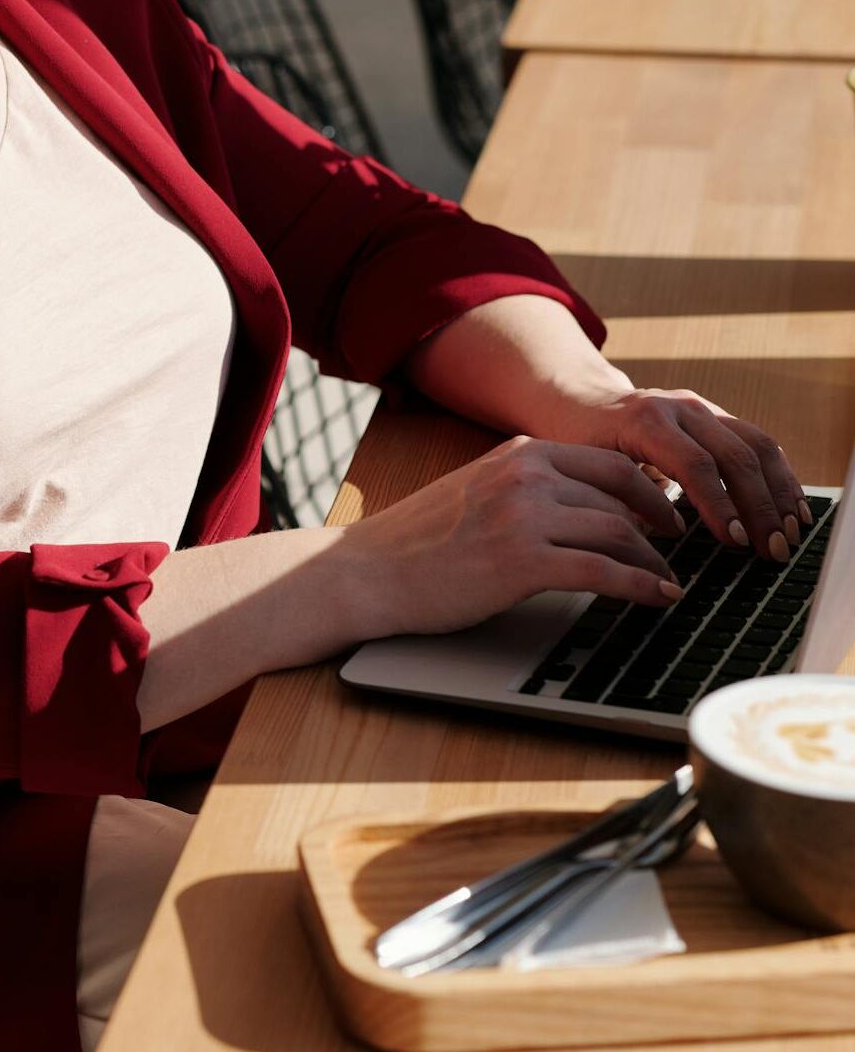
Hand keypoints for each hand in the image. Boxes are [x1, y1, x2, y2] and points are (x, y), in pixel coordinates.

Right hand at [347, 435, 684, 638]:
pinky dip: (640, 586)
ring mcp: (525, 516)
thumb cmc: (419, 542)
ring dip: (653, 561)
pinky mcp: (523, 562)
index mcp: (518, 453)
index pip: (606, 462)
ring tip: (669, 581)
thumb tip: (585, 510)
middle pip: (622, 493)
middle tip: (680, 546)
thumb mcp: (479, 491)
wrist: (370, 570)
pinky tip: (658, 598)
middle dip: (661, 522)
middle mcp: (527, 475)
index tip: (666, 513)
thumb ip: (529, 489)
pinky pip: (603, 571)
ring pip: (618, 531)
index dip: (647, 490)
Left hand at [541, 386, 807, 562]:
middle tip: (772, 550)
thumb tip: (656, 541)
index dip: (718, 504)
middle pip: (735, 454)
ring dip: (779, 492)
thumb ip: (620, 499)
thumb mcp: (588, 470)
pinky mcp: (717, 416)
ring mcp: (702, 408)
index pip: (693, 464)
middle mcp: (680, 408)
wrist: (580, 401)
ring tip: (791, 533)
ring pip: (757, 444)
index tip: (734, 541)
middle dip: (759, 507)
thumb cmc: (579, 442)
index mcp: (645, 421)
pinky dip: (781, 475)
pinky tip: (792, 506)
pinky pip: (759, 441)